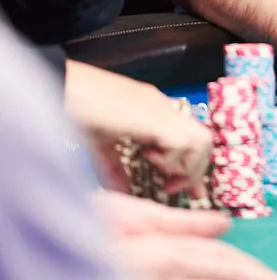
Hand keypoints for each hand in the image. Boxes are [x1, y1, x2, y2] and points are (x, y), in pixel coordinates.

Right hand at [66, 62, 211, 196]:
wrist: (68, 88)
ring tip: (161, 172)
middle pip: (205, 140)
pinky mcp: (153, 117)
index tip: (190, 191)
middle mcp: (164, 108)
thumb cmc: (80, 110)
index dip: (195, 166)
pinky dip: (171, 159)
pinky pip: (181, 142)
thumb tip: (124, 191)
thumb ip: (115, 168)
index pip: (192, 137)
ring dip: (186, 165)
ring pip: (201, 140)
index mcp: (155, 111)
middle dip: (194, 170)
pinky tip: (149, 157)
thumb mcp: (102, 144)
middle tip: (172, 186)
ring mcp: (162, 110)